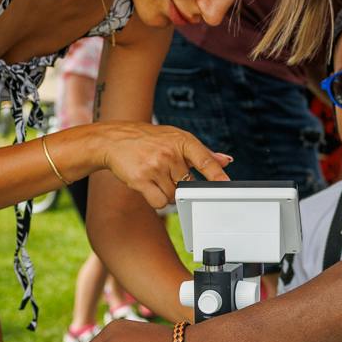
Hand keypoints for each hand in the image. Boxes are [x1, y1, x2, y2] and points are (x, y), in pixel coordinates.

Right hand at [93, 123, 231, 208]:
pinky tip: (149, 187)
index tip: (227, 185)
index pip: (205, 160)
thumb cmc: (148, 140)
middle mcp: (170, 153)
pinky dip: (156, 200)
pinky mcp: (141, 179)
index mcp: (182, 141)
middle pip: (188, 186)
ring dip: (167, 193)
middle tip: (168, 174)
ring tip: (156, 177)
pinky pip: (159, 203)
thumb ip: (202, 153)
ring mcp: (155, 166)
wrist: (114, 140)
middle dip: (180, 186)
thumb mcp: (176, 139)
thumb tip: (225, 161)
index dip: (217, 175)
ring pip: (173, 197)